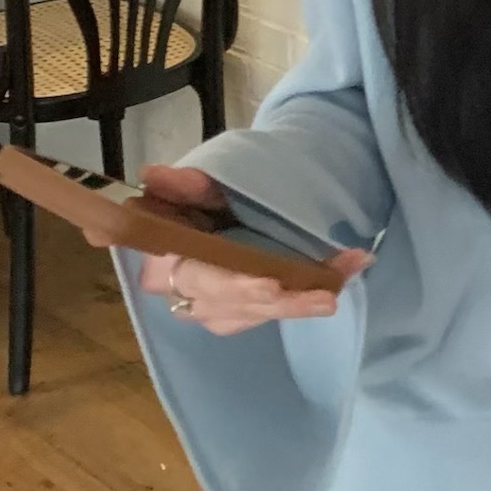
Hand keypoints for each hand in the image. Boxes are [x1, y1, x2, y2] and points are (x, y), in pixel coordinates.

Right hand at [129, 147, 359, 330]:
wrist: (218, 204)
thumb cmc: (204, 194)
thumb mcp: (199, 183)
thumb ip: (183, 183)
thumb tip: (151, 174)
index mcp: (165, 261)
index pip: (198, 280)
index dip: (233, 286)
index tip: (269, 285)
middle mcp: (185, 295)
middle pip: (235, 307)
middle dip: (283, 302)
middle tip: (326, 296)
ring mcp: (212, 310)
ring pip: (257, 315)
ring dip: (300, 304)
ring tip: (338, 288)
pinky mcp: (237, 315)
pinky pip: (270, 313)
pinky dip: (303, 300)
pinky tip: (335, 285)